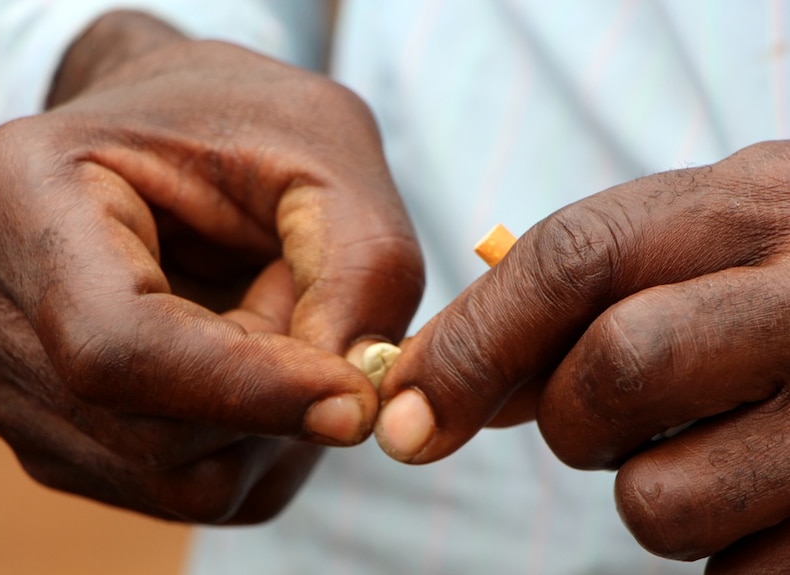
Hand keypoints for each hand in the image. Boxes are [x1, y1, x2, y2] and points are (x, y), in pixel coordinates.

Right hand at [0, 12, 422, 523]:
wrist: (165, 142)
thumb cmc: (241, 123)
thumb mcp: (324, 147)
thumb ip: (362, 265)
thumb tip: (353, 409)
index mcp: (23, 199)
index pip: (117, 346)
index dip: (248, 388)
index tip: (356, 400)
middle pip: (151, 432)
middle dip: (270, 394)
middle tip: (306, 306)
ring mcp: (6, 386)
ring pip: (172, 479)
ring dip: (261, 421)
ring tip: (260, 319)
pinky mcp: (53, 437)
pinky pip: (176, 489)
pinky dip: (240, 442)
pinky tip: (238, 365)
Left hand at [378, 141, 789, 569]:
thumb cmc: (766, 281)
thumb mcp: (687, 248)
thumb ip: (563, 302)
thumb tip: (428, 388)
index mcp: (748, 207)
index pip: (573, 261)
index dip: (471, 345)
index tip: (405, 418)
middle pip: (615, 370)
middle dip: (573, 420)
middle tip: (606, 420)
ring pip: (660, 499)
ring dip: (648, 491)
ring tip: (703, 447)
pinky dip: (716, 548)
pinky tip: (755, 490)